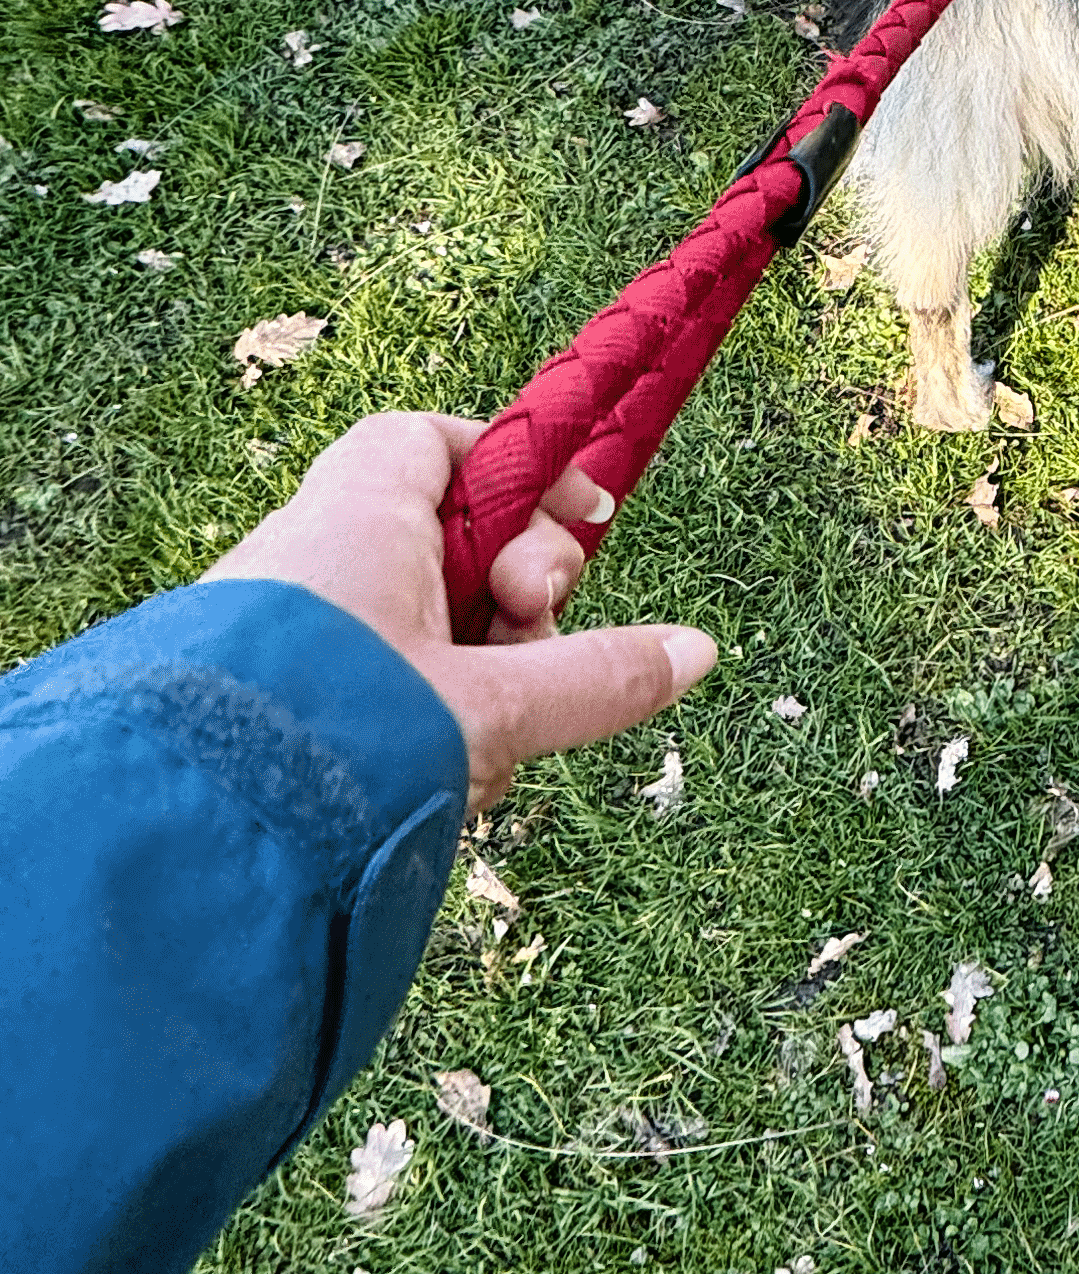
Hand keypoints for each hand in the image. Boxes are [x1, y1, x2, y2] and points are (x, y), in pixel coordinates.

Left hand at [208, 411, 716, 810]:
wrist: (190, 833)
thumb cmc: (339, 739)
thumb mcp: (493, 705)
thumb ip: (596, 677)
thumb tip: (694, 651)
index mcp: (358, 519)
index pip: (433, 441)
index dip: (514, 470)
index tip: (577, 522)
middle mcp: (309, 556)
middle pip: (442, 548)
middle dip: (509, 602)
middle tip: (529, 641)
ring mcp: (284, 631)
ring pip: (414, 634)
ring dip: (473, 682)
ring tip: (478, 746)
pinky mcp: (267, 701)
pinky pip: (370, 687)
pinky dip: (419, 723)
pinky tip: (437, 783)